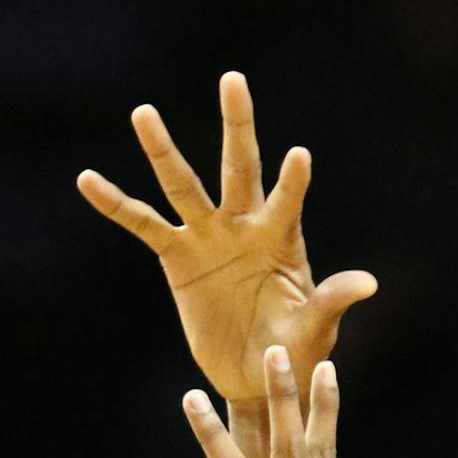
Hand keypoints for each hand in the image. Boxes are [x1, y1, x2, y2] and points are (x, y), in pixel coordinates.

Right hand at [79, 72, 375, 407]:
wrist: (257, 376)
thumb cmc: (295, 351)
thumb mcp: (316, 329)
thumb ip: (332, 301)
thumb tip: (369, 283)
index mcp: (282, 241)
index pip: (288, 203)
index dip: (293, 182)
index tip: (301, 156)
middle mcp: (243, 227)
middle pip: (238, 169)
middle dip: (237, 127)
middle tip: (234, 80)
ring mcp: (208, 237)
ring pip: (183, 186)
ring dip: (163, 151)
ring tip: (144, 114)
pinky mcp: (177, 256)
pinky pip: (143, 224)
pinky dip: (116, 204)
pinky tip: (88, 180)